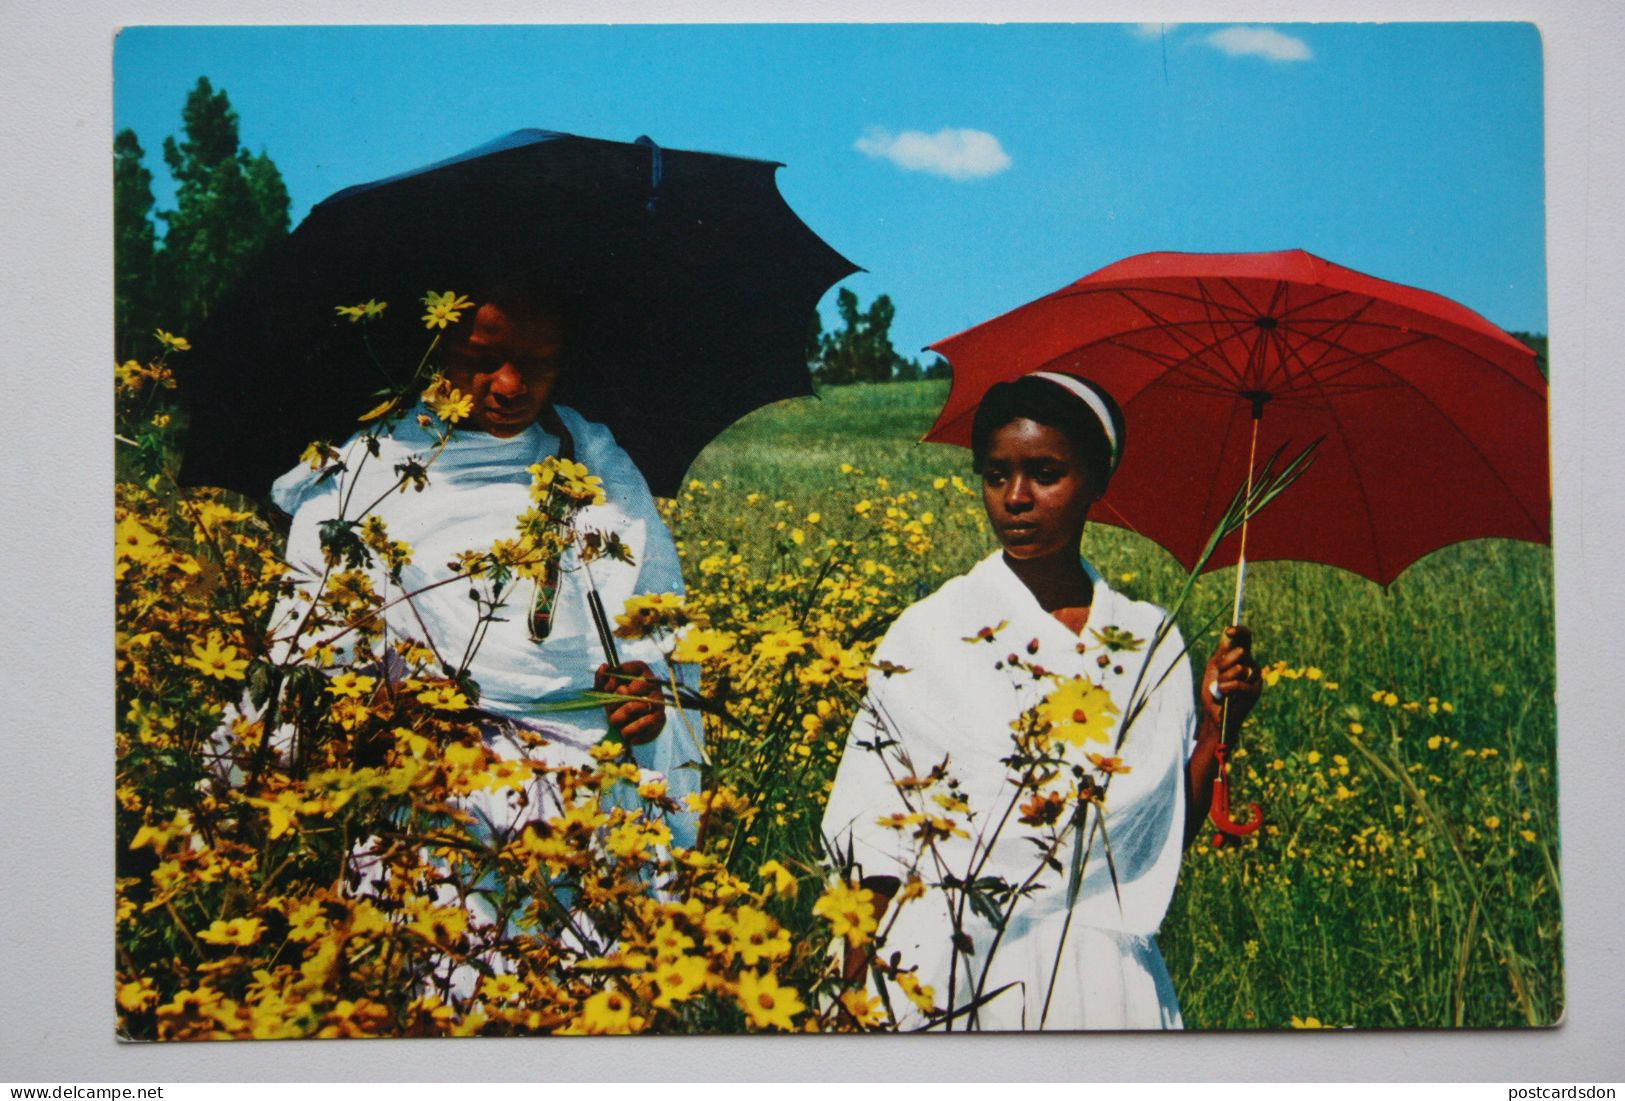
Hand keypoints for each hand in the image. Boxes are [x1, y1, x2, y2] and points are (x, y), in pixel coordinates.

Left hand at [595, 660, 666, 745]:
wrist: (629, 726)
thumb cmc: (616, 703)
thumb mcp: (605, 690)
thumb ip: (602, 677)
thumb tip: (605, 667)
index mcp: (640, 671)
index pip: (625, 669)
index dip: (612, 680)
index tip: (606, 689)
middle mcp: (653, 683)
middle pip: (629, 689)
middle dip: (614, 702)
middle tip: (608, 710)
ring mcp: (659, 700)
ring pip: (636, 706)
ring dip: (619, 717)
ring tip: (614, 722)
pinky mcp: (661, 717)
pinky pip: (645, 723)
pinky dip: (630, 729)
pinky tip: (624, 732)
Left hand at [1200, 625, 1261, 739]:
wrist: (1215, 714)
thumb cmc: (1213, 690)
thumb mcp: (1214, 668)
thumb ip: (1222, 652)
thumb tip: (1227, 633)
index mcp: (1240, 656)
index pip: (1245, 638)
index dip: (1240, 631)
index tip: (1229, 631)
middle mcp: (1250, 663)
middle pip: (1240, 652)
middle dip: (1224, 663)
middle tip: (1218, 676)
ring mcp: (1255, 676)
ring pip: (1240, 668)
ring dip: (1224, 679)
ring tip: (1220, 689)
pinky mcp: (1256, 690)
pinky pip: (1239, 683)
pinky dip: (1227, 688)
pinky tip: (1224, 695)